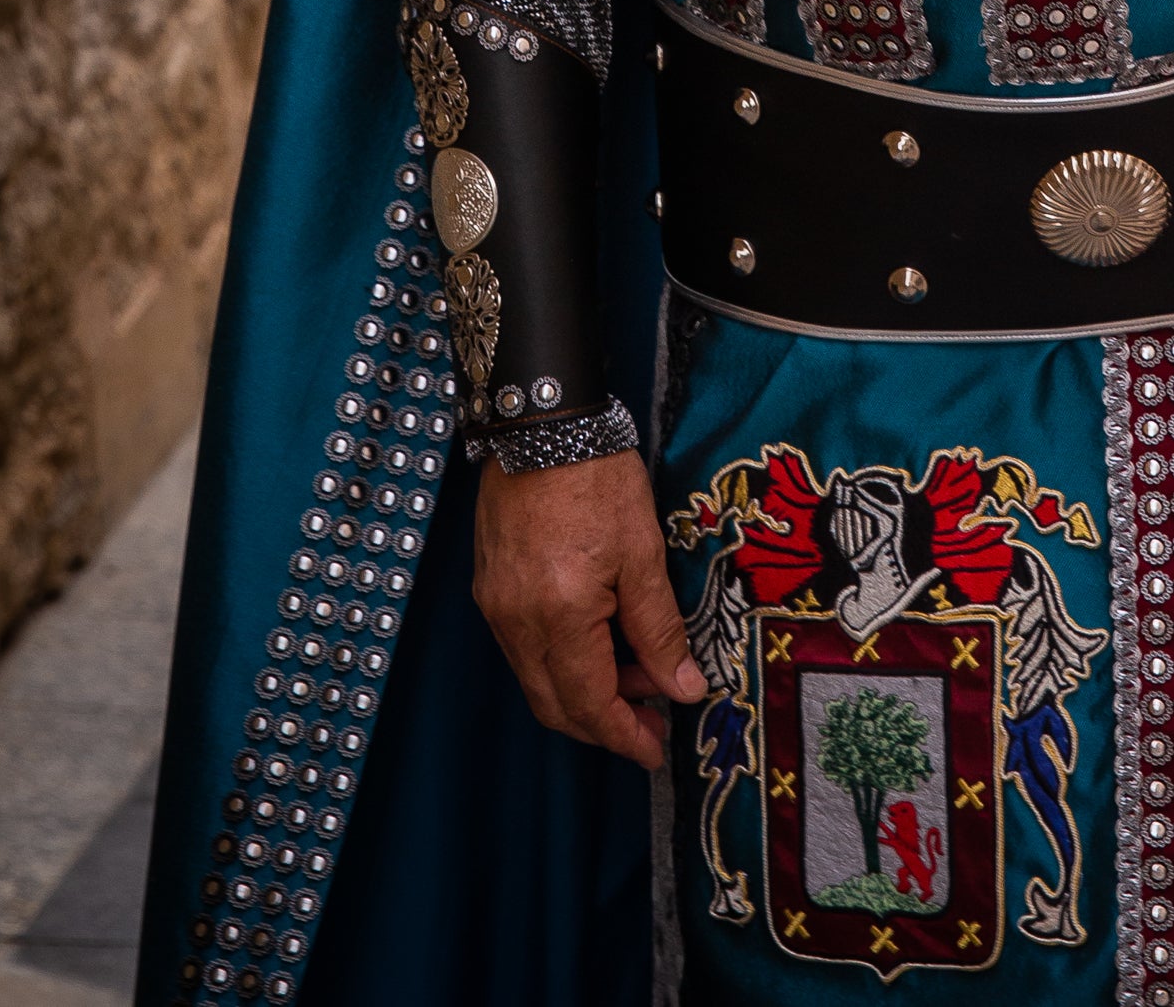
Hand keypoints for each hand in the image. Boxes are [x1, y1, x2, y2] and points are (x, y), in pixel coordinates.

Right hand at [474, 449, 704, 768]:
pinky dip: (560, 660)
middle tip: (651, 720)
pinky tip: (597, 641)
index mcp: (559, 617)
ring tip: (636, 672)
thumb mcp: (643, 552)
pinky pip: (523, 649)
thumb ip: (660, 628)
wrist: (542, 423)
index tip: (654, 749)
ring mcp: (496, 606)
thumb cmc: (597, 478)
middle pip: (555, 705)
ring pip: (537, 679)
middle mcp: (516, 622)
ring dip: (583, 691)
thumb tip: (684, 688)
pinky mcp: (489, 588)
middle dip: (603, 723)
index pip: (589, 704)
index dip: (624, 736)